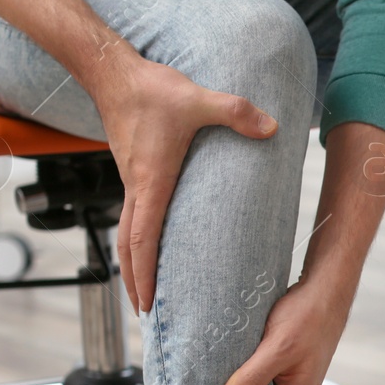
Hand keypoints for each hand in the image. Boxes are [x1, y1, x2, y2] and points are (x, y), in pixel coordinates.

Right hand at [90, 51, 278, 312]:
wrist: (113, 72)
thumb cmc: (149, 89)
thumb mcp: (199, 100)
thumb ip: (236, 113)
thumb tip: (271, 127)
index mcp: (151, 182)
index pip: (143, 239)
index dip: (145, 273)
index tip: (148, 302)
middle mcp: (138, 188)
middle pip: (129, 247)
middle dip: (136, 282)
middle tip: (146, 312)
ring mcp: (133, 181)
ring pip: (128, 233)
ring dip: (134, 264)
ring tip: (146, 290)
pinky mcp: (135, 172)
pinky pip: (134, 216)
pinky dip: (138, 240)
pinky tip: (153, 246)